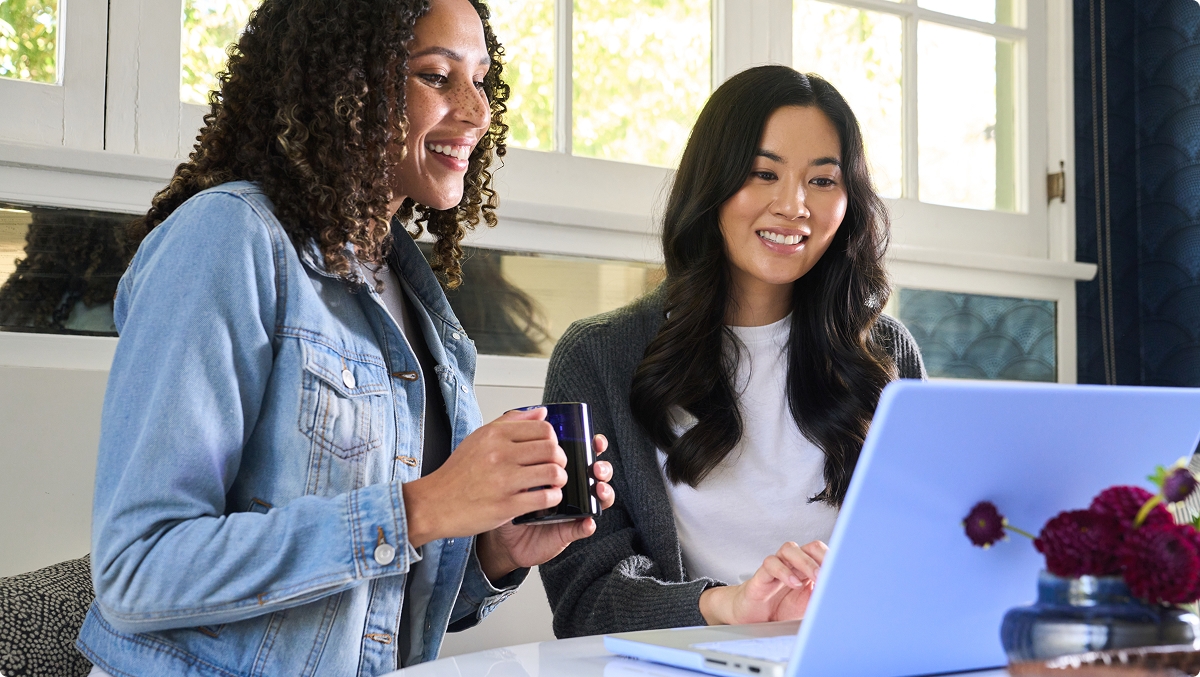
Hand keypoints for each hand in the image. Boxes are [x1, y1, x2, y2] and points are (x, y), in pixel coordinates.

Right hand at [401, 407, 568, 547]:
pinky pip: (545, 498)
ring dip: (560, 479)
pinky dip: (554, 498)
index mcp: (494, 435)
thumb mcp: (479, 438)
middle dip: (561, 459)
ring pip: (553, 472)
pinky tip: (548, 498)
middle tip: (557, 467)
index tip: (551, 449)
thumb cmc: (457, 473)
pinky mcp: (506, 505)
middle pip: (552, 450)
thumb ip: (512, 422)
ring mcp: (503, 480)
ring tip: (555, 483)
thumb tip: (542, 412)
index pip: (543, 429)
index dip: (553, 440)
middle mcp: (499, 454)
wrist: (434, 503)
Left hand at [477, 432, 614, 581]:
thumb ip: (526, 439)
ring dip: (604, 493)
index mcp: (560, 468)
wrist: (498, 533)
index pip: (585, 453)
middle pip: (597, 473)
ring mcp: (573, 508)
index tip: (595, 441)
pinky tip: (587, 521)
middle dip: (603, 467)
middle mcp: (571, 487)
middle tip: (596, 467)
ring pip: (600, 499)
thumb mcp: (512, 464)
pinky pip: (584, 527)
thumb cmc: (506, 496)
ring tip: (597, 489)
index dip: (595, 447)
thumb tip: (541, 411)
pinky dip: (588, 524)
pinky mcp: (568, 530)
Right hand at [698, 541, 826, 624]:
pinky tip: (793, 583)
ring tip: (815, 577)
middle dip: (822, 557)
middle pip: (810, 547)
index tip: (843, 570)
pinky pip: (771, 564)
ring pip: (789, 549)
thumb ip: (819, 596)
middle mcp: (793, 564)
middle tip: (830, 572)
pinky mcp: (761, 575)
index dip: (832, 559)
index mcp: (807, 569)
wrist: (753, 618)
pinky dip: (784, 572)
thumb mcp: (807, 606)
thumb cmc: (780, 608)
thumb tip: (834, 590)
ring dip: (805, 561)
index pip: (822, 554)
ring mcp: (777, 567)